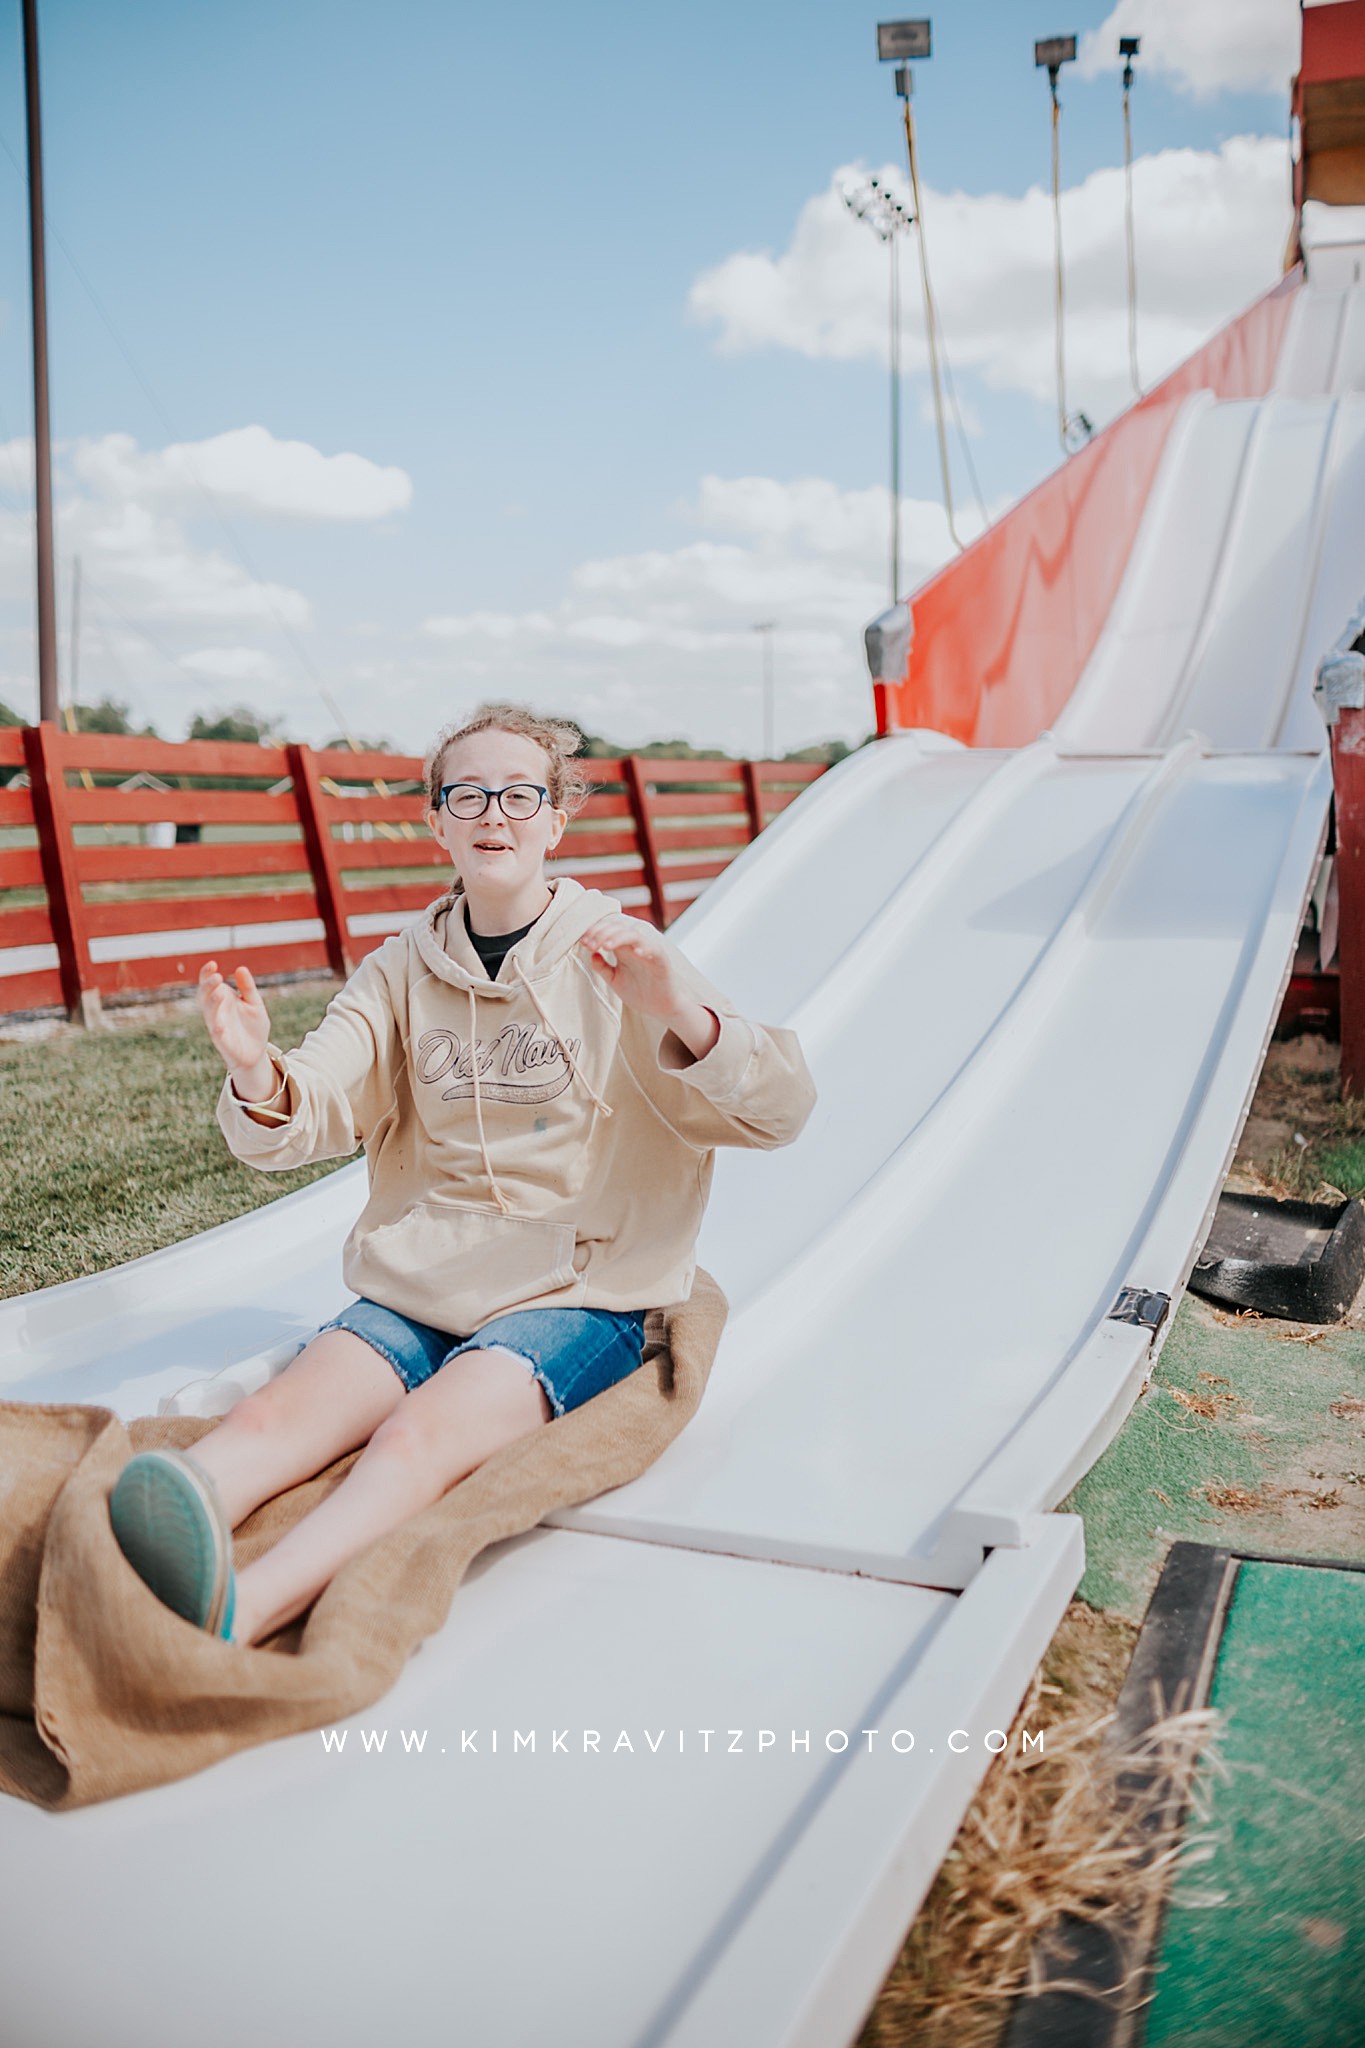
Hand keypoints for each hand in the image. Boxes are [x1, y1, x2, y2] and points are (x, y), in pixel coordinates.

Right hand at [198, 960, 271, 1077]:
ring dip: (212, 1003)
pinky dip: (217, 1029)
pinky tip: (219, 1025)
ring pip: (209, 1013)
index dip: (206, 973)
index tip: (213, 964)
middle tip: (217, 977)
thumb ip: (247, 987)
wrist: (256, 1053)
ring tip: (219, 994)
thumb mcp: (254, 1003)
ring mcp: (217, 1026)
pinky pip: (216, 1035)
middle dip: (208, 986)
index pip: (208, 983)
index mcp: (222, 999)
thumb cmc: (252, 1026)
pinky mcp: (222, 1042)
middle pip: (204, 996)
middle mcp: (216, 1011)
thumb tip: (241, 968)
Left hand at [578, 915, 720, 1059]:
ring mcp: (648, 951)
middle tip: (590, 943)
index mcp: (623, 949)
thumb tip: (591, 954)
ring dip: (618, 937)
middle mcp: (634, 946)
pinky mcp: (661, 960)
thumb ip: (602, 968)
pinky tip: (636, 952)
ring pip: (633, 934)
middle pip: (617, 928)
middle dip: (601, 932)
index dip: (594, 932)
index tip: (583, 941)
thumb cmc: (640, 992)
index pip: (608, 930)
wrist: (662, 1007)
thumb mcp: (615, 980)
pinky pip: (654, 949)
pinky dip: (645, 947)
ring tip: (606, 946)